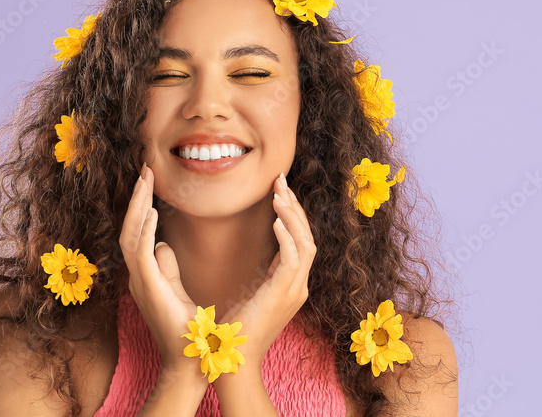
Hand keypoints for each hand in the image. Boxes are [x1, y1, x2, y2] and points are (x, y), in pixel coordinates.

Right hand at [119, 163, 206, 383]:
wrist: (190, 360)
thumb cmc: (187, 330)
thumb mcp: (178, 291)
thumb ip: (168, 269)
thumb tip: (163, 244)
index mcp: (145, 275)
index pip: (137, 232)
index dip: (140, 206)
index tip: (149, 180)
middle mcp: (138, 276)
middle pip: (130, 229)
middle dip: (136, 198)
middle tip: (145, 170)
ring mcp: (140, 283)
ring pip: (131, 237)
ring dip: (137, 207)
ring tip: (146, 181)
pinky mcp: (148, 290)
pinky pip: (140, 254)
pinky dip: (144, 232)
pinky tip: (151, 213)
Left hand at [218, 172, 316, 375]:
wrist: (234, 361)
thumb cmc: (234, 331)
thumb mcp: (251, 296)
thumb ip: (260, 277)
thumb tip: (251, 255)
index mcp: (291, 285)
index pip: (300, 241)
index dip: (291, 214)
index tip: (278, 191)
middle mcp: (298, 286)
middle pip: (307, 236)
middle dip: (294, 206)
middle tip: (280, 180)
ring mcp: (295, 290)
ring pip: (305, 242)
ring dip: (292, 215)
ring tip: (278, 194)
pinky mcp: (285, 294)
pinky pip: (293, 258)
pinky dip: (286, 236)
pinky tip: (274, 220)